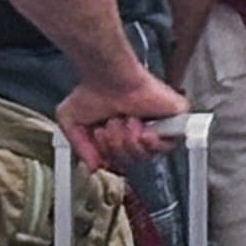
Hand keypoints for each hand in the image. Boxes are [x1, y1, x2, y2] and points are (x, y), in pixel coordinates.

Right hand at [57, 64, 188, 175]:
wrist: (109, 77)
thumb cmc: (92, 91)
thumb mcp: (71, 122)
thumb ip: (81, 148)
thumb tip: (92, 167)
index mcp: (119, 135)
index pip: (118, 162)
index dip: (107, 154)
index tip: (98, 134)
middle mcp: (138, 132)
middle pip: (131, 161)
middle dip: (116, 145)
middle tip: (110, 124)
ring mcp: (157, 126)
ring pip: (146, 155)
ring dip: (129, 140)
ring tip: (125, 120)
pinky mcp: (175, 119)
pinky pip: (169, 145)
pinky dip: (152, 142)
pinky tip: (143, 130)